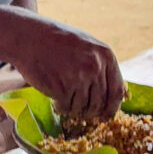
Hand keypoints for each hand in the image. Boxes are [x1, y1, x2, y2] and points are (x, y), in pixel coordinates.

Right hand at [6, 16, 124, 120]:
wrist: (29, 37)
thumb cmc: (57, 42)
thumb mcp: (87, 47)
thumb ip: (103, 67)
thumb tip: (123, 95)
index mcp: (105, 56)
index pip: (117, 91)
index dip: (111, 108)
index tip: (105, 116)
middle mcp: (95, 67)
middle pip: (99, 104)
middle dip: (89, 112)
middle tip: (80, 111)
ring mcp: (78, 78)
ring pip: (82, 108)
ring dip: (73, 109)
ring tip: (63, 97)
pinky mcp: (61, 88)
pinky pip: (65, 108)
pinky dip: (60, 106)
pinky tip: (54, 96)